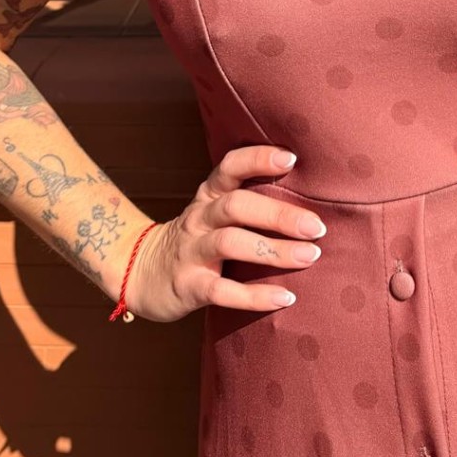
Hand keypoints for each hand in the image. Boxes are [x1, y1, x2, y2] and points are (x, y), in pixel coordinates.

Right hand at [123, 145, 324, 320]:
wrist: (141, 272)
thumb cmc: (197, 237)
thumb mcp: (214, 210)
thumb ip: (249, 199)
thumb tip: (308, 196)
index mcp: (209, 194)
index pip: (230, 166)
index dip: (257, 159)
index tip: (290, 158)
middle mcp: (200, 217)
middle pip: (237, 206)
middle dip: (278, 215)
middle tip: (316, 227)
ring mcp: (192, 251)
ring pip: (230, 243)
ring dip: (273, 251)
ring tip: (309, 256)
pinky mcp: (189, 285)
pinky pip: (222, 290)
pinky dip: (254, 295)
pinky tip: (285, 297)